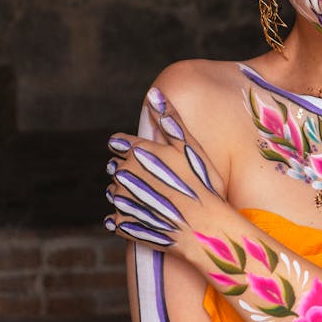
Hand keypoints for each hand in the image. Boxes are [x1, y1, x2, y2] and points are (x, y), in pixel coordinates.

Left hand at [104, 87, 225, 254]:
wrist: (205, 228)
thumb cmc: (202, 185)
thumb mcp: (189, 148)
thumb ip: (169, 120)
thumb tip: (153, 93)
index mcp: (138, 152)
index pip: (120, 144)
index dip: (134, 150)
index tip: (150, 160)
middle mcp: (124, 174)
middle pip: (118, 168)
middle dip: (134, 173)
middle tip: (159, 183)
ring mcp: (121, 200)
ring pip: (117, 191)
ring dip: (130, 194)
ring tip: (156, 200)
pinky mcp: (121, 224)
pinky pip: (116, 218)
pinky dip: (128, 217)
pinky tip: (148, 216)